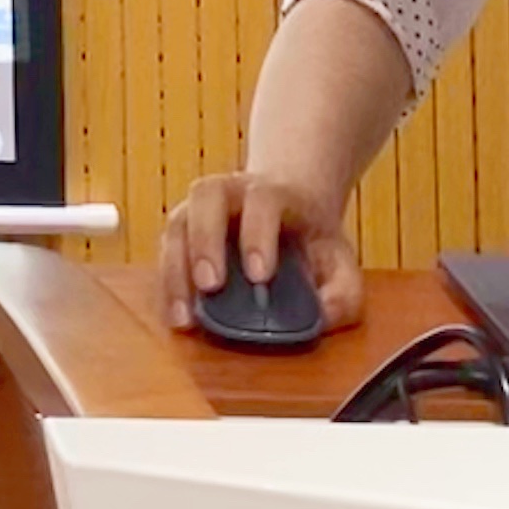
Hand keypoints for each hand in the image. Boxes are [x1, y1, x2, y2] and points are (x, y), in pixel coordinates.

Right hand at [156, 171, 366, 332]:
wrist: (289, 207)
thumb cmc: (311, 239)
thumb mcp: (340, 262)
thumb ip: (343, 292)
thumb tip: (323, 317)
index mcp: (274, 192)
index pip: (262, 201)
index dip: (257, 235)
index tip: (260, 275)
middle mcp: (230, 191)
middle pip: (206, 198)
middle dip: (205, 242)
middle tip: (209, 286)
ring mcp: (200, 207)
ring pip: (178, 223)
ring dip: (175, 268)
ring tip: (184, 314)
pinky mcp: (182, 230)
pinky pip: (165, 250)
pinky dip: (167, 283)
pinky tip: (176, 314)